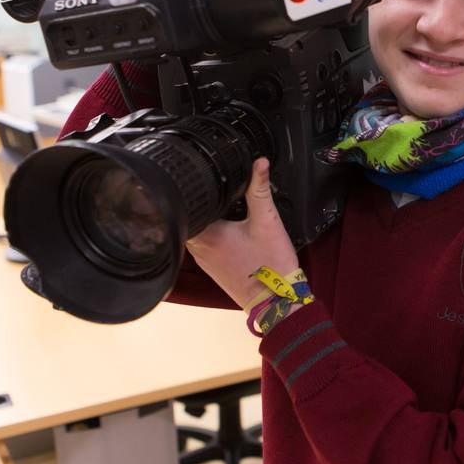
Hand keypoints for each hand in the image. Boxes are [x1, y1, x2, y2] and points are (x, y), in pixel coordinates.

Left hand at [185, 157, 299, 309]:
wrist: (275, 300)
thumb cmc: (270, 263)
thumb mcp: (267, 220)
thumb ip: (259, 189)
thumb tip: (259, 162)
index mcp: (206, 233)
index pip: (188, 205)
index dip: (194, 190)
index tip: (201, 178)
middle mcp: (198, 248)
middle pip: (191, 217)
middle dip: (202, 203)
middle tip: (215, 188)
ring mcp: (203, 260)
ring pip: (196, 230)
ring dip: (206, 219)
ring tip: (221, 205)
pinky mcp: (212, 268)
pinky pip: (204, 244)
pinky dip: (212, 233)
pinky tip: (227, 228)